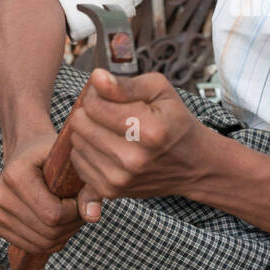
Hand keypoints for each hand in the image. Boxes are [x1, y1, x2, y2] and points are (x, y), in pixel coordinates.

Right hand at [0, 128, 81, 251]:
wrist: (27, 152)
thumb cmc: (53, 156)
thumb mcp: (74, 162)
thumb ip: (89, 189)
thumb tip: (93, 217)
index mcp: (16, 174)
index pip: (53, 214)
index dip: (75, 213)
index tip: (81, 198)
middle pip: (47, 232)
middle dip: (71, 226)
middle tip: (79, 210)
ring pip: (39, 243)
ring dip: (62, 235)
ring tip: (68, 215)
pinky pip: (28, 247)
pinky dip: (48, 242)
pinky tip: (55, 224)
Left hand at [69, 69, 211, 219]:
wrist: (193, 164)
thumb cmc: (174, 121)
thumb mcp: (160, 91)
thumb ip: (126, 84)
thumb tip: (96, 78)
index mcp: (149, 130)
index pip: (94, 105)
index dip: (96, 94)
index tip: (108, 95)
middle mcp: (133, 159)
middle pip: (81, 124)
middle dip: (90, 112)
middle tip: (109, 111)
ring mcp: (120, 179)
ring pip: (77, 142)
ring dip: (88, 131)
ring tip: (110, 129)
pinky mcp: (110, 191)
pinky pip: (78, 162)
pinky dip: (88, 151)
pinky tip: (107, 146)